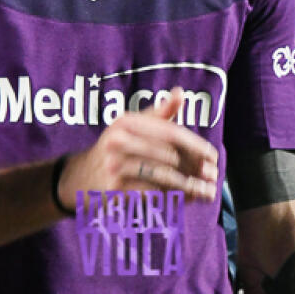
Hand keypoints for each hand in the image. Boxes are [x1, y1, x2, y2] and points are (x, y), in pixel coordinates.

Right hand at [58, 87, 219, 206]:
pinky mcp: (113, 190)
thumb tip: (180, 93)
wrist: (80, 178)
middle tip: (214, 178)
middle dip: (195, 168)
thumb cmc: (116, 149)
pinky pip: (151, 195)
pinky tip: (187, 201)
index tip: (213, 157)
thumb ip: (159, 113)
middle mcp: (118, 141)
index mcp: (127, 122)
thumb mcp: (132, 126)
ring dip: (190, 187)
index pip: (169, 132)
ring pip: (163, 178)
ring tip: (208, 193)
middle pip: (169, 156)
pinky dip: (173, 199)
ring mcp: (114, 166)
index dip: (195, 145)